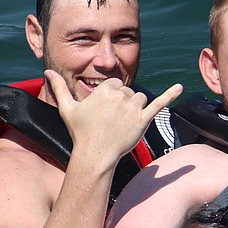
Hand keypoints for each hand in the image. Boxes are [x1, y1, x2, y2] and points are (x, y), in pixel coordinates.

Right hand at [45, 71, 181, 161]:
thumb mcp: (67, 109)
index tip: (103, 111)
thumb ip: (59, 88)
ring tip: (122, 123)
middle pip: (127, 91)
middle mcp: (120, 96)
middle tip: (111, 121)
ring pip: (140, 98)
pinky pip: (159, 103)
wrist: (95, 155)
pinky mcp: (144, 120)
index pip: (114, 84)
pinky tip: (180, 87)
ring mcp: (133, 108)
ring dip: (135, 107)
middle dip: (122, 103)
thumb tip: (46, 71)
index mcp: (105, 90)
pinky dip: (171, 94)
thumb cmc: (80, 133)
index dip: (109, 97)